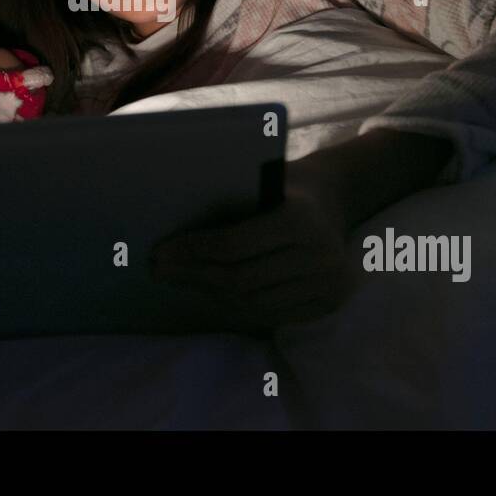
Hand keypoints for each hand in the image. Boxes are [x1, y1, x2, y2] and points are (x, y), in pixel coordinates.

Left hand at [148, 129, 452, 331]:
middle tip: (160, 270)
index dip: (193, 252)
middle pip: (241, 279)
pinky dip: (236, 305)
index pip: (234, 245)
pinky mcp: (328, 304)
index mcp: (301, 220)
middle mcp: (319, 257)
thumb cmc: (286, 184)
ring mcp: (328, 285)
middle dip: (194, 275)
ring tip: (180, 280)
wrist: (336, 198)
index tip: (161, 252)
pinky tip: (210, 291)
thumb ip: (229, 201)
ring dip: (210, 293)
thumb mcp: (262, 181)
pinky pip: (271, 314)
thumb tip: (169, 223)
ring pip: (253, 303)